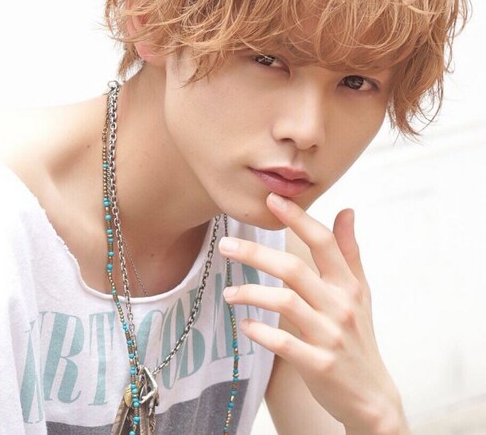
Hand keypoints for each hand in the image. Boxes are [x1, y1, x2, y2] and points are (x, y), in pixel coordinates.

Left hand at [218, 192, 408, 434]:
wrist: (372, 397)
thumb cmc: (359, 336)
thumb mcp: (360, 292)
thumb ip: (349, 251)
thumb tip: (347, 210)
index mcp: (348, 285)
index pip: (323, 243)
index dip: (298, 218)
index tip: (271, 199)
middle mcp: (340, 306)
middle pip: (293, 270)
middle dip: (255, 253)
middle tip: (225, 245)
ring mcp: (330, 336)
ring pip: (285, 303)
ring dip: (251, 294)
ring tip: (228, 293)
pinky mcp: (319, 364)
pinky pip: (284, 344)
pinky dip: (260, 332)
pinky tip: (245, 324)